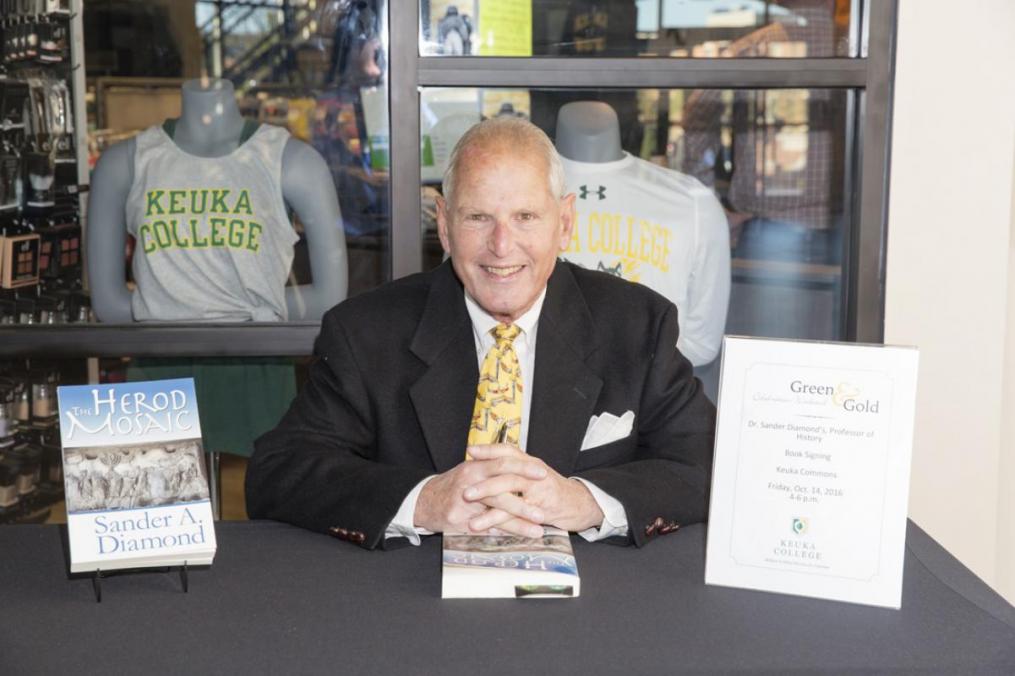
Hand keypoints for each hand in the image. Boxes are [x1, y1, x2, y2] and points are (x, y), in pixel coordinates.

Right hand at [414, 445, 547, 535]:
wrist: (425, 501)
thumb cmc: (454, 485)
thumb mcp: (471, 470)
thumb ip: (492, 466)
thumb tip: (521, 466)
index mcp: (475, 466)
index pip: (503, 462)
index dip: (523, 467)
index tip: (543, 472)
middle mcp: (470, 482)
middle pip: (501, 488)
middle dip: (525, 500)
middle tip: (544, 508)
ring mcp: (464, 503)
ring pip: (496, 513)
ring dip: (518, 522)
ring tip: (538, 529)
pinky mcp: (460, 521)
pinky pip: (486, 528)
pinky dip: (504, 533)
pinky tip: (520, 538)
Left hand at [463, 444, 604, 534]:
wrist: (580, 504)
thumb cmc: (553, 491)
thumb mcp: (535, 475)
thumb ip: (516, 470)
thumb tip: (490, 465)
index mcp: (531, 462)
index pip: (508, 450)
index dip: (489, 450)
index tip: (470, 451)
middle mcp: (535, 472)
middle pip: (506, 469)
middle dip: (484, 480)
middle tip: (464, 490)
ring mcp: (540, 489)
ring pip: (510, 491)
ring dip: (488, 503)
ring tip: (470, 511)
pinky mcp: (542, 507)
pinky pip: (517, 513)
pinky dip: (499, 520)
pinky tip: (485, 526)